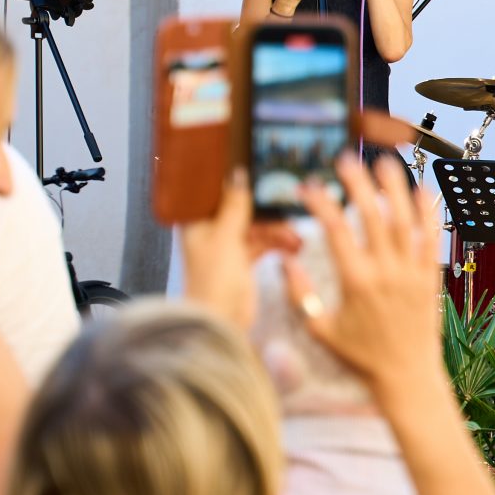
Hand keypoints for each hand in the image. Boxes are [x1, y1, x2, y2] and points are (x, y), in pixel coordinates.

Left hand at [176, 172, 304, 331]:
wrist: (221, 320)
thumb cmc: (214, 282)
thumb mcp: (226, 236)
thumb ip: (235, 205)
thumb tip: (239, 174)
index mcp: (198, 221)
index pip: (220, 193)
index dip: (242, 185)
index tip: (265, 179)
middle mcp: (211, 231)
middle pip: (243, 210)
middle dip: (268, 212)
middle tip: (289, 211)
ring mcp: (227, 247)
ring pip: (257, 227)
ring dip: (277, 230)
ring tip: (296, 237)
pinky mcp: (242, 262)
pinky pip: (262, 244)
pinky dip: (277, 244)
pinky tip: (292, 247)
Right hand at [285, 154, 447, 394]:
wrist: (406, 375)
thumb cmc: (360, 355)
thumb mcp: (320, 328)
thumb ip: (299, 294)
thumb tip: (284, 260)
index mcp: (355, 283)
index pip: (336, 232)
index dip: (322, 204)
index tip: (309, 187)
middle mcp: (386, 273)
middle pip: (372, 216)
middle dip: (359, 183)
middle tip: (346, 159)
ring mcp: (411, 272)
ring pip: (405, 221)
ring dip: (396, 188)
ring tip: (385, 162)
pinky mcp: (430, 276)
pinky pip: (430, 238)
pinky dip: (427, 212)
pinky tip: (422, 189)